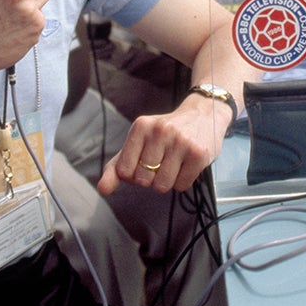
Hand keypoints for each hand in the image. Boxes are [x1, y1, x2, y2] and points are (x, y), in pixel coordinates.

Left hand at [97, 96, 221, 194]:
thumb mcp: (138, 143)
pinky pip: (181, 186)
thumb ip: (116, 167)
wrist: (203, 115)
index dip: (133, 174)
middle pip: (143, 180)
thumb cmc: (165, 134)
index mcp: (140, 126)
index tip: (143, 161)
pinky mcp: (198, 153)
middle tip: (163, 161)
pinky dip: (183, 181)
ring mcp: (180, 141)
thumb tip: (102, 190)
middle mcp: (160, 131)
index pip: (123, 171)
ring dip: (167, 181)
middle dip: (151, 178)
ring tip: (175, 162)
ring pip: (162, 186)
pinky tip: (187, 164)